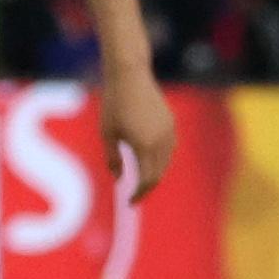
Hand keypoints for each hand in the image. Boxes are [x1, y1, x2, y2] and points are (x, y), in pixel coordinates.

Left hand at [101, 70, 176, 201]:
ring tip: (141, 178)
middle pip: (159, 173)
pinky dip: (160, 159)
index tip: (129, 202)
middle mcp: (161, 141)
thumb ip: (113, 159)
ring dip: (155, 172)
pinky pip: (169, 148)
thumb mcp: (107, 133)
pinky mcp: (171, 123)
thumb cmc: (114, 104)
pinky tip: (148, 158)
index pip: (147, 180)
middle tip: (135, 195)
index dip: (139, 194)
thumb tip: (119, 178)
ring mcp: (169, 131)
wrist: (130, 76)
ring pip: (166, 161)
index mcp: (144, 146)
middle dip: (147, 187)